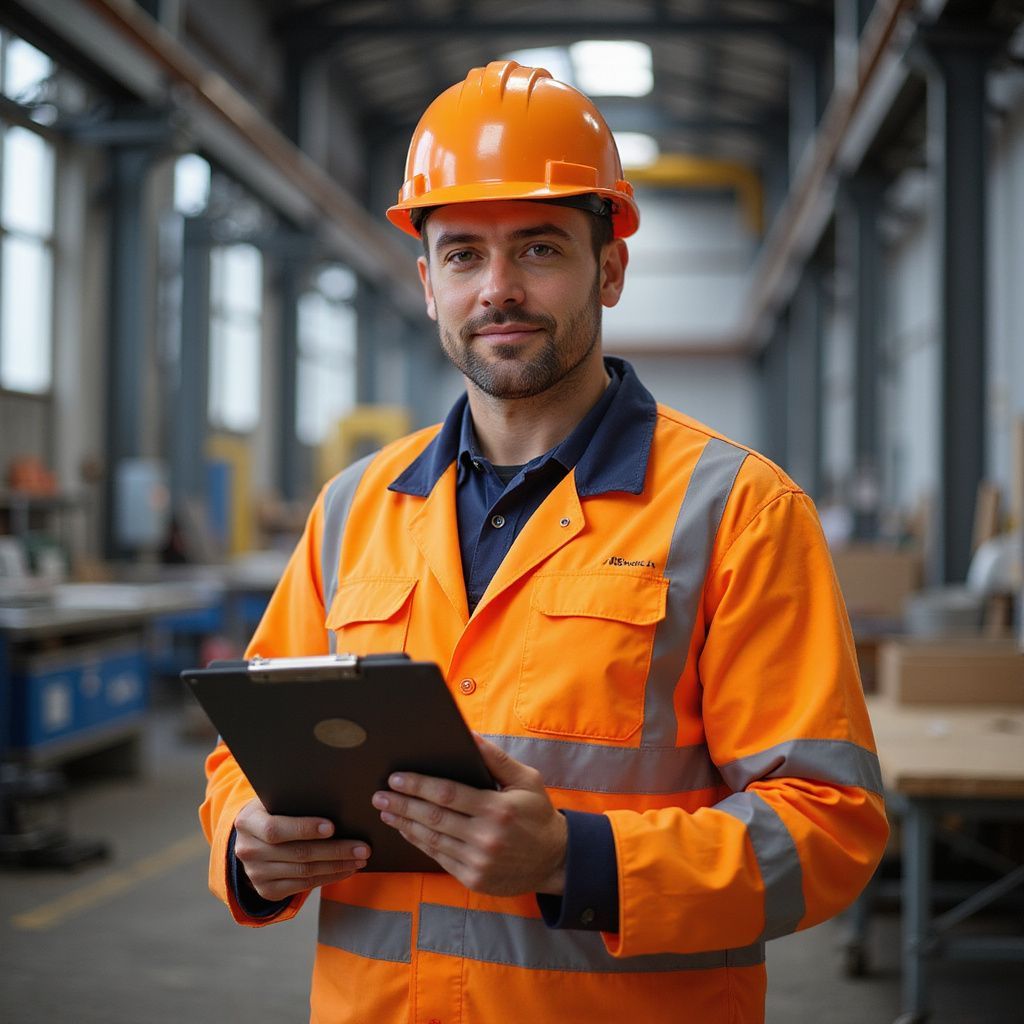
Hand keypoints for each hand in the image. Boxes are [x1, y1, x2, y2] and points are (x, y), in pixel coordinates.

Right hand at [233, 798, 369, 900]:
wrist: (252, 838)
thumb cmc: (274, 810)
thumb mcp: (276, 800)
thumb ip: (296, 800)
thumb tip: (336, 799)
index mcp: (248, 822)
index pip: (275, 829)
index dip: (304, 828)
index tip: (332, 827)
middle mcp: (248, 851)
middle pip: (297, 853)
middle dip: (335, 851)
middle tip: (363, 848)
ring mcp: (256, 874)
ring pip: (304, 872)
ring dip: (337, 866)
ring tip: (360, 859)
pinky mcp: (267, 891)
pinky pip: (303, 885)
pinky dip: (328, 878)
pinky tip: (346, 869)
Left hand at [371, 734, 566, 896]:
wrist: (555, 860)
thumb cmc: (538, 814)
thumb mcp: (525, 779)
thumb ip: (495, 758)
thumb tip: (468, 736)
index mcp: (497, 809)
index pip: (447, 794)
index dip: (418, 786)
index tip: (396, 778)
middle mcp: (485, 837)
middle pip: (433, 818)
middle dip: (402, 804)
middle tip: (379, 795)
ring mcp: (478, 862)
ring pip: (431, 840)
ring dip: (404, 824)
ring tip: (386, 811)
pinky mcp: (473, 878)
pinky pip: (439, 858)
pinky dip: (419, 843)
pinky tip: (406, 831)